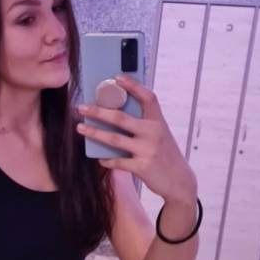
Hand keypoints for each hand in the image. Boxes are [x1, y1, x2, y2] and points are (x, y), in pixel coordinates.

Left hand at [76, 74, 196, 202]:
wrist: (179, 181)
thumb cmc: (165, 155)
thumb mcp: (160, 136)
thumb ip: (143, 126)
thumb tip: (115, 116)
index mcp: (158, 121)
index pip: (148, 98)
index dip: (133, 86)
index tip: (116, 77)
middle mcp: (153, 133)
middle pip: (121, 118)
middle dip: (98, 111)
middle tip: (81, 108)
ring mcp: (147, 150)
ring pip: (114, 139)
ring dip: (95, 133)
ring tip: (80, 128)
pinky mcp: (142, 166)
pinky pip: (117, 161)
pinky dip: (107, 159)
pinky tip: (99, 158)